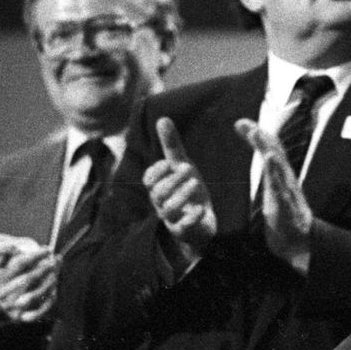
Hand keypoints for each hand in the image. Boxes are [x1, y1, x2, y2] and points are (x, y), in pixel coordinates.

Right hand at [0, 234, 54, 322]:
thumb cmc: (1, 280)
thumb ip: (5, 255)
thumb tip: (18, 246)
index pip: (19, 264)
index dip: (36, 255)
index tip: (47, 249)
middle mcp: (2, 295)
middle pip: (27, 279)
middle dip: (43, 268)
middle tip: (54, 261)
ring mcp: (10, 307)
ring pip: (33, 295)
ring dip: (48, 283)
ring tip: (55, 274)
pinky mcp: (19, 317)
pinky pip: (36, 313)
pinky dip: (47, 303)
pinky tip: (54, 291)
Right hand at [144, 118, 216, 264]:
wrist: (201, 221)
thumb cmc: (187, 190)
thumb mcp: (181, 165)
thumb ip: (172, 145)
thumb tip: (162, 118)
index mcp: (159, 187)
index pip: (149, 179)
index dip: (157, 171)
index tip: (170, 163)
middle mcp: (162, 203)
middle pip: (158, 192)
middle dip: (173, 179)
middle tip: (189, 169)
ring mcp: (172, 219)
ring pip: (168, 209)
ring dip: (182, 194)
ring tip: (196, 183)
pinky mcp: (184, 231)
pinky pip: (183, 227)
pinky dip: (191, 216)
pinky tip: (201, 208)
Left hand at [235, 119, 314, 270]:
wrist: (300, 243)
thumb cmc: (285, 219)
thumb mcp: (272, 195)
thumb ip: (268, 179)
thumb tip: (263, 165)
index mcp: (280, 176)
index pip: (270, 150)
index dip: (257, 135)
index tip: (241, 123)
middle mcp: (285, 179)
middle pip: (274, 152)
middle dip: (260, 136)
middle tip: (245, 123)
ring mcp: (287, 191)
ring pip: (277, 165)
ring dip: (266, 147)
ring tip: (257, 134)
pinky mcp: (285, 204)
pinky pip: (279, 184)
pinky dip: (274, 170)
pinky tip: (269, 158)